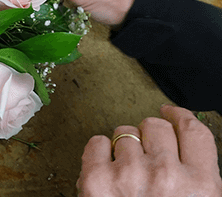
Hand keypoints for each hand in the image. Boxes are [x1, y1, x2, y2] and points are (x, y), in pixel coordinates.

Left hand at [77, 105, 221, 196]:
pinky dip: (98, 152)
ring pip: (124, 133)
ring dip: (123, 148)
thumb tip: (181, 144)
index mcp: (201, 185)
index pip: (194, 131)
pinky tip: (105, 170)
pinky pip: (97, 143)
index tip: (171, 112)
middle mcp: (167, 175)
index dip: (180, 116)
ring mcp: (130, 175)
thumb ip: (195, 179)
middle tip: (144, 157)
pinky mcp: (96, 179)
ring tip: (125, 174)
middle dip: (149, 137)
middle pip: (156, 126)